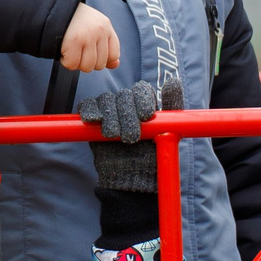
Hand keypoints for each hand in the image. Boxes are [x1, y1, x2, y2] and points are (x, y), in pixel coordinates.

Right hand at [59, 3, 120, 71]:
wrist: (54, 6)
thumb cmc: (74, 19)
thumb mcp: (94, 28)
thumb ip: (107, 47)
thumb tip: (115, 65)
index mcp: (106, 26)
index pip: (114, 55)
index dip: (101, 59)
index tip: (90, 53)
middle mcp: (99, 31)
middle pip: (99, 64)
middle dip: (86, 62)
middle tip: (77, 49)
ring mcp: (87, 36)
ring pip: (87, 67)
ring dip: (76, 63)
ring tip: (70, 50)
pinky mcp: (73, 41)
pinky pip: (72, 64)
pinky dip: (66, 61)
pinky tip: (64, 50)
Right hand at [80, 81, 179, 240]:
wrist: (133, 180)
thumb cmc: (153, 157)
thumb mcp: (167, 131)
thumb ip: (172, 105)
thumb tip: (173, 80)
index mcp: (145, 103)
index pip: (141, 90)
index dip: (143, 100)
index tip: (147, 116)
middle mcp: (126, 104)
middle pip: (123, 95)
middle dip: (127, 114)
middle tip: (132, 137)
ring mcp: (109, 111)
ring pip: (106, 100)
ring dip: (111, 116)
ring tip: (115, 136)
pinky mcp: (92, 121)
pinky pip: (87, 106)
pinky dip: (89, 110)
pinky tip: (94, 120)